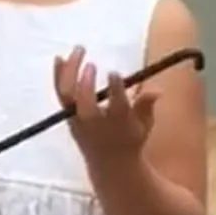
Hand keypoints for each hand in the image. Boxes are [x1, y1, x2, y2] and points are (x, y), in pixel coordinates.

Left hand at [55, 45, 157, 163]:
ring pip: (67, 95)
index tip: (114, 72)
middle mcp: (94, 123)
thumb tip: (157, 90)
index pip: (116, 106)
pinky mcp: (67, 116)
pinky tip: (60, 57)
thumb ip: (146, 107)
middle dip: (85, 82)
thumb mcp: (145, 126)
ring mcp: (77, 120)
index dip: (114, 89)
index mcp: (118, 125)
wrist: (109, 164)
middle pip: (84, 101)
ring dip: (68, 72)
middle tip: (91, 63)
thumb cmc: (130, 139)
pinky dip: (58, 74)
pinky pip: (60, 93)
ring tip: (77, 50)